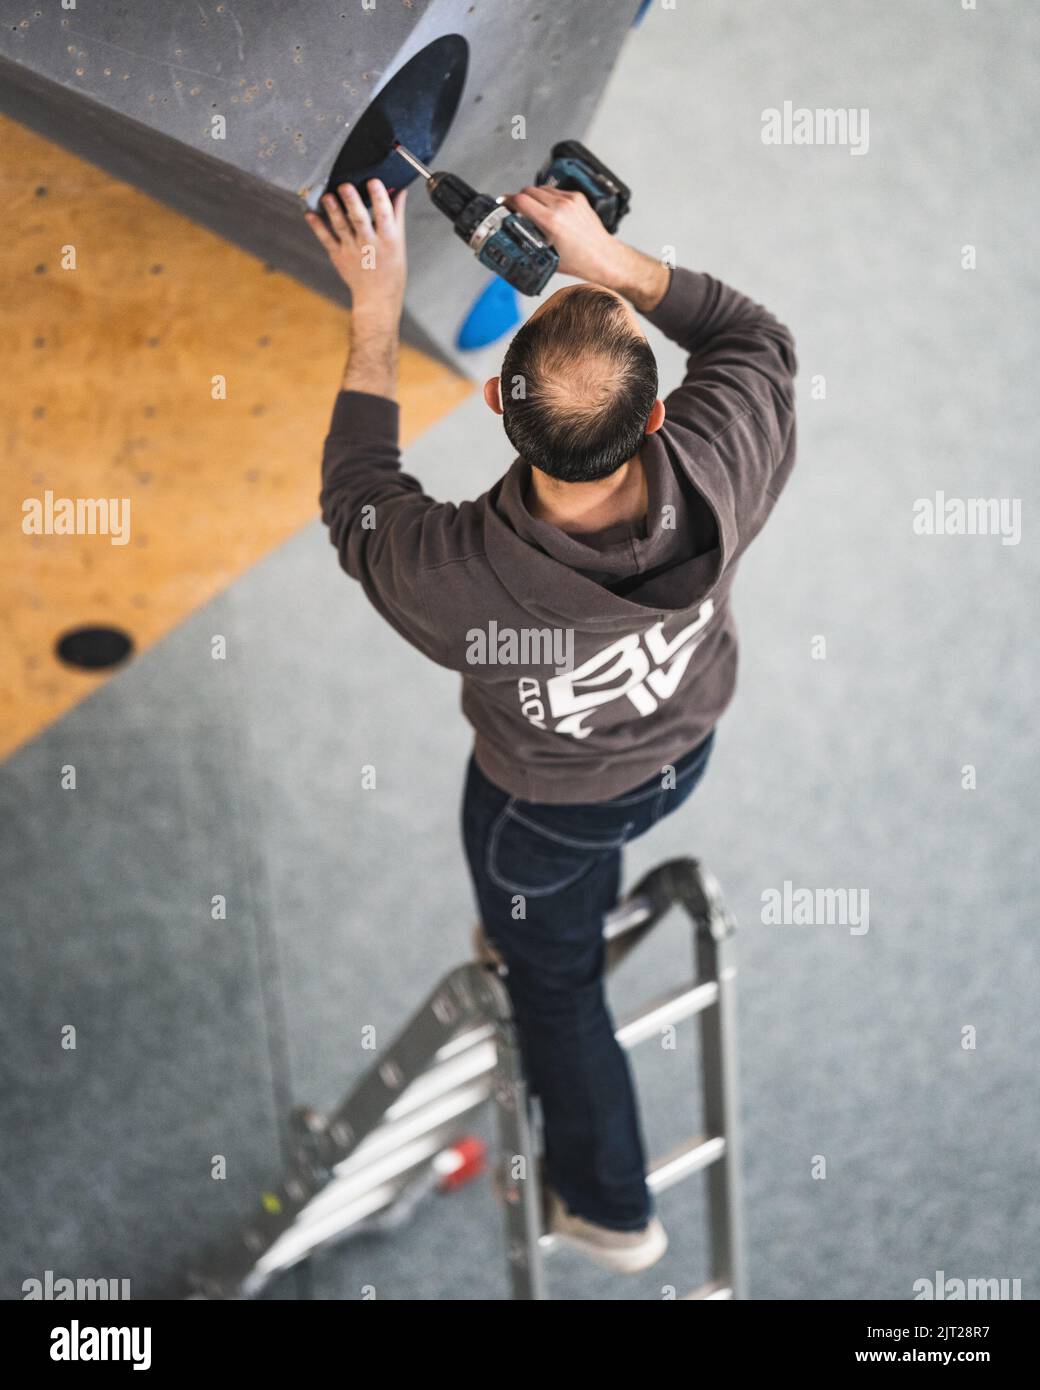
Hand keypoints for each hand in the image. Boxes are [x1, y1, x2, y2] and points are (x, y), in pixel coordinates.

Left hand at [306, 179, 406, 315]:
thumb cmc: (391, 269)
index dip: (379, 197)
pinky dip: (317, 226)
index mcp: (388, 239)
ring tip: (327, 196)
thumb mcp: (399, 242)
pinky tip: (310, 214)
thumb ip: (396, 215)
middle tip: (345, 186)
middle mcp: (370, 244)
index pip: (384, 214)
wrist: (378, 297)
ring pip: (341, 227)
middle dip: (353, 202)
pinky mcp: (339, 256)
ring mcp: (353, 251)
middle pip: (360, 220)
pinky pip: (326, 239)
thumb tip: (398, 190)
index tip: (374, 181)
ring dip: (333, 211)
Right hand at [502, 185, 621, 284]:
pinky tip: (548, 209)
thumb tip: (514, 234)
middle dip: (518, 199)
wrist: (604, 257)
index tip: (503, 205)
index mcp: (552, 222)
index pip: (521, 200)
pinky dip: (547, 198)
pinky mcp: (578, 197)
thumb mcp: (547, 255)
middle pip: (528, 191)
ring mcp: (571, 200)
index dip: (508, 202)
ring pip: (541, 188)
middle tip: (514, 209)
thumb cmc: (580, 261)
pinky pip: (555, 191)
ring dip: (533, 197)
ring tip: (531, 210)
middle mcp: (562, 207)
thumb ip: (530, 239)